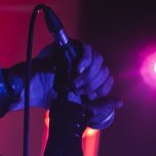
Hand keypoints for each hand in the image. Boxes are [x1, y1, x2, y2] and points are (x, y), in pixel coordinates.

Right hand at [6, 42, 122, 115]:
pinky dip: (85, 61)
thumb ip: (100, 105)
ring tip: (73, 83)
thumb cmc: (55, 100)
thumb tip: (120, 102)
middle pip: (104, 70)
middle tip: (76, 91)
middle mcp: (87, 67)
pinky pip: (87, 49)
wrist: (35, 91)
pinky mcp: (71, 47)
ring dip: (87, 75)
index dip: (102, 89)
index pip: (107, 79)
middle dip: (92, 84)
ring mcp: (80, 56)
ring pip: (98, 60)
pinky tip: (76, 70)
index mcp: (91, 80)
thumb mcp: (81, 107)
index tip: (89, 96)